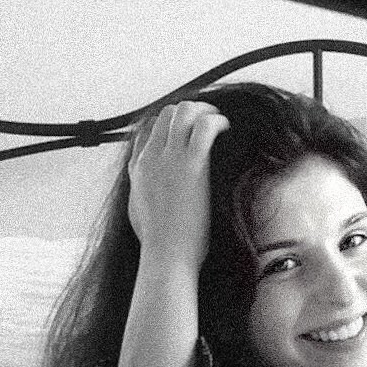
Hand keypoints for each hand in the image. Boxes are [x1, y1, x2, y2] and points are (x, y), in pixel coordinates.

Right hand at [127, 101, 229, 267]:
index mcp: (139, 169)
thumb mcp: (140, 214)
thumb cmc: (159, 244)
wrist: (166, 255)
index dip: (172, 124)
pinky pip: (205, 126)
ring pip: (184, 111)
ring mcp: (169, 159)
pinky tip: (227, 129)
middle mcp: (151, 158)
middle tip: (209, 122)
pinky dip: (218, 121)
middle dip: (191, 111)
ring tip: (220, 123)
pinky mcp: (191, 165)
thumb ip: (142, 194)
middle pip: (167, 114)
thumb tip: (145, 191)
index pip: (150, 129)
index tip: (189, 130)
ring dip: (206, 111)